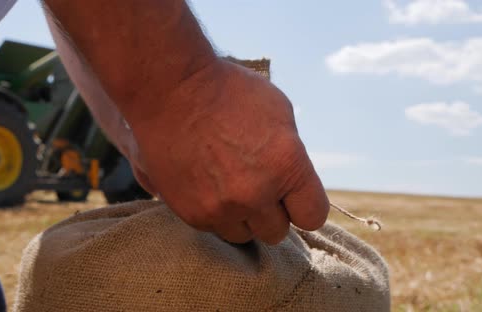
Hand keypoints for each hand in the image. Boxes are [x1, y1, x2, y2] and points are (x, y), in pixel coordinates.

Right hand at [126, 58, 329, 244]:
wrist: (169, 90)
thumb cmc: (227, 91)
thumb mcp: (278, 110)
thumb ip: (291, 155)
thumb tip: (293, 182)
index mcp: (286, 165)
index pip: (313, 215)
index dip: (303, 204)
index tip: (292, 196)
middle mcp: (256, 193)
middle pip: (277, 231)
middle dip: (271, 211)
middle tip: (256, 186)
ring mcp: (222, 208)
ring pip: (244, 235)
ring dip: (242, 216)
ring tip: (229, 186)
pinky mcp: (193, 214)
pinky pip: (215, 228)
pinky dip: (214, 212)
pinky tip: (207, 184)